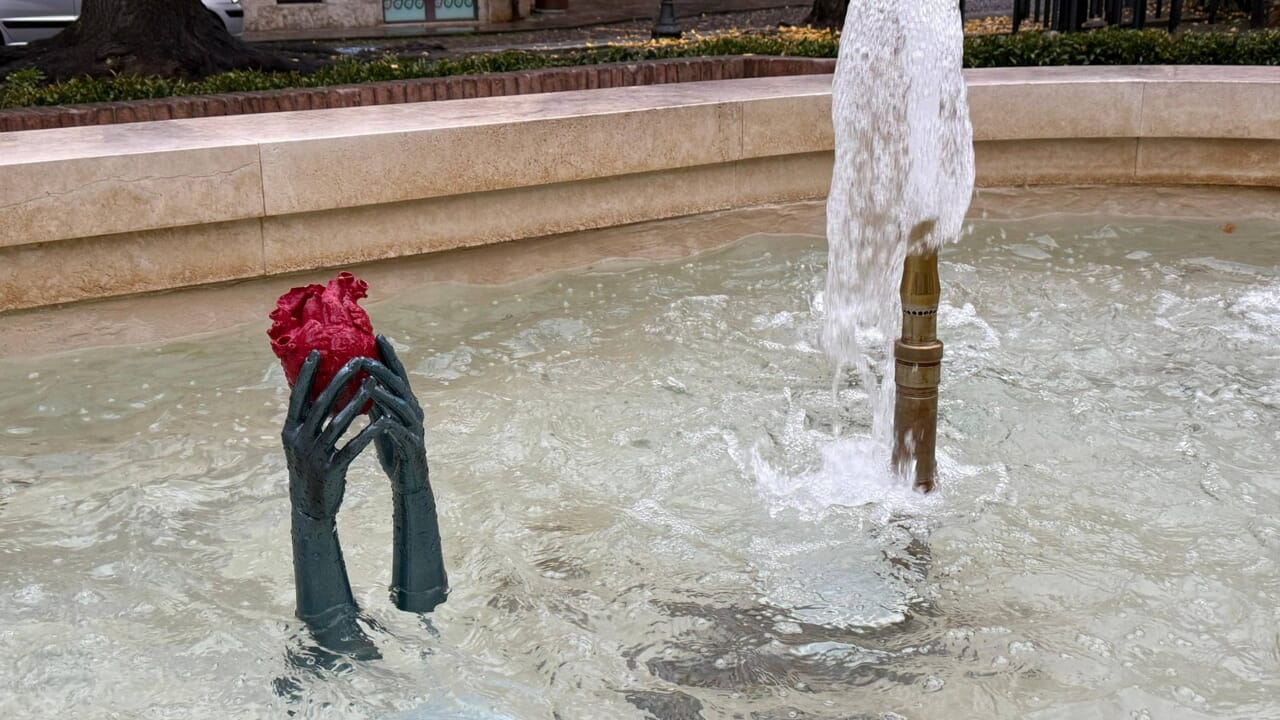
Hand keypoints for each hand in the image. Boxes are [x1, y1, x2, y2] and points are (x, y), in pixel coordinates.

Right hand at [283, 351, 386, 519]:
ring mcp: (314, 455)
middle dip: (339, 381)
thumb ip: (306, 421)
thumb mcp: (301, 444)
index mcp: (290, 430)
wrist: (309, 506)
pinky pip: (351, 447)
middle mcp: (299, 439)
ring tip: (371, 385)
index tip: (316, 353)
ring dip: (357, 402)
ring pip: (338, 423)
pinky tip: (380, 424)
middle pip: (321, 404)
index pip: (297, 397)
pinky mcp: (331, 468)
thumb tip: (316, 393)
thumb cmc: (309, 469)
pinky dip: (366, 435)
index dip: (306, 375)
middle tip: (355, 362)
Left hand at [363, 336, 428, 495]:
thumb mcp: (382, 420)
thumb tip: (361, 379)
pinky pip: (402, 434)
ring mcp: (414, 428)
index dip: (389, 355)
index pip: (397, 374)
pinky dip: (392, 426)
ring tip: (370, 384)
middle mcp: (413, 411)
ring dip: (386, 394)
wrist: (409, 478)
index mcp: (405, 403)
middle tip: (366, 357)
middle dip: (384, 370)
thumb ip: (376, 401)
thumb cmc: (394, 447)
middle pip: (400, 385)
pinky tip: (381, 421)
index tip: (378, 336)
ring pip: (402, 407)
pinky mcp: (412, 447)